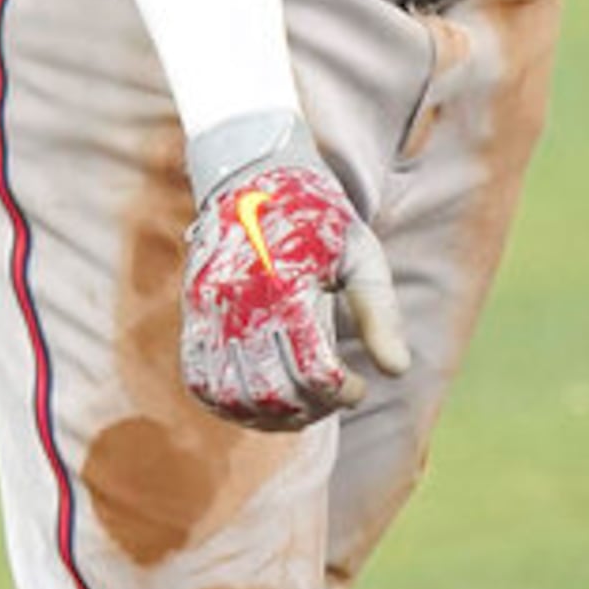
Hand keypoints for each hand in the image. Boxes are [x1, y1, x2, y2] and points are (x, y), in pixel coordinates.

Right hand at [180, 112, 411, 429]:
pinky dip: (226, 402)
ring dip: (270, 415)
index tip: (359, 385)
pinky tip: (259, 399)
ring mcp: (208, 307)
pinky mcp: (191, 311)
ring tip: (298, 404)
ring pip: (231, 396)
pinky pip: (197, 378)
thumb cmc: (316, 216)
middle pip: (273, 391)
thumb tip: (397, 371)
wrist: (249, 173)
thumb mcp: (361, 254)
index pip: (315, 372)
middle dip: (312, 410)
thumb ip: (380, 313)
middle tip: (333, 398)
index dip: (345, 394)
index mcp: (287, 284)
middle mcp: (241, 299)